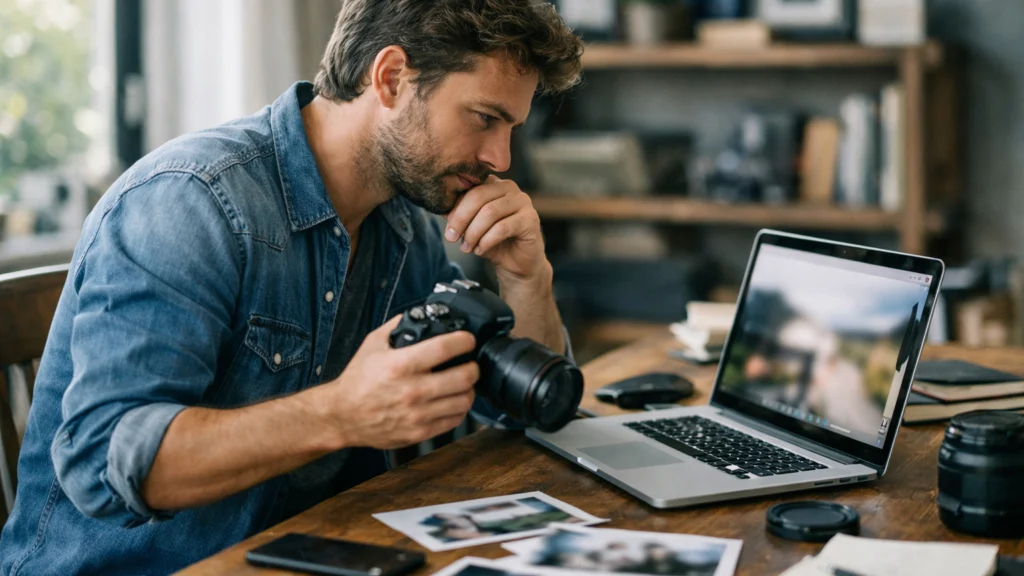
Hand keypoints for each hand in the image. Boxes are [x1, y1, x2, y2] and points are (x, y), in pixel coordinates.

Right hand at [326, 316, 478, 449]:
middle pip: (463, 377)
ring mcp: (417, 414)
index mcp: (400, 365)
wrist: (343, 416)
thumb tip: (421, 314)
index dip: (464, 341)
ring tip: (464, 383)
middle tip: (470, 363)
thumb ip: (397, 326)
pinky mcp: (420, 432)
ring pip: (463, 401)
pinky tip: (453, 401)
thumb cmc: (358, 380)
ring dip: (469, 389)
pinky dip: (459, 409)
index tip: (467, 340)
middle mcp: (412, 390)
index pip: (445, 349)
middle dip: (473, 367)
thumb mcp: (373, 344)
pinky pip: (453, 420)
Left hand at [444, 175, 546, 282]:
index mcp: (493, 184)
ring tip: (467, 247)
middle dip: (461, 219)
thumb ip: (458, 215)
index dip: (455, 208)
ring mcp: (523, 202)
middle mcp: (510, 187)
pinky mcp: (530, 219)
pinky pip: (503, 227)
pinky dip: (487, 241)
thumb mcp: (471, 226)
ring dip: (473, 233)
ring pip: (490, 212)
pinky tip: (480, 250)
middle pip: (478, 196)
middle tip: (452, 238)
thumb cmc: (494, 242)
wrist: (516, 263)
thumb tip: (440, 208)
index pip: (470, 188)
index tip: (448, 228)